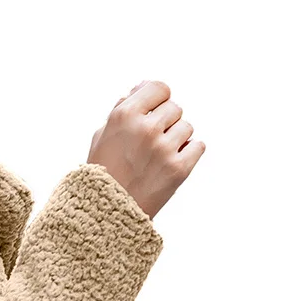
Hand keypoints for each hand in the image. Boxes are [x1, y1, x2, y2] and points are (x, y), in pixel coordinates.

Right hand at [87, 79, 204, 218]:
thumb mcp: (102, 135)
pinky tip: (171, 162)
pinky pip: (198, 146)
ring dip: (177, 138)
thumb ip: (122, 108)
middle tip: (151, 142)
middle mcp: (146, 128)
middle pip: (175, 108)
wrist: (106, 213)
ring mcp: (164, 148)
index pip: (159, 88)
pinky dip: (188, 153)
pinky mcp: (179, 168)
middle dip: (166, 121)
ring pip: (187, 127)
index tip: (155, 110)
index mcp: (124, 115)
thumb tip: (141, 87)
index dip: (158, 98)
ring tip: (158, 156)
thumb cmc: (103, 172)